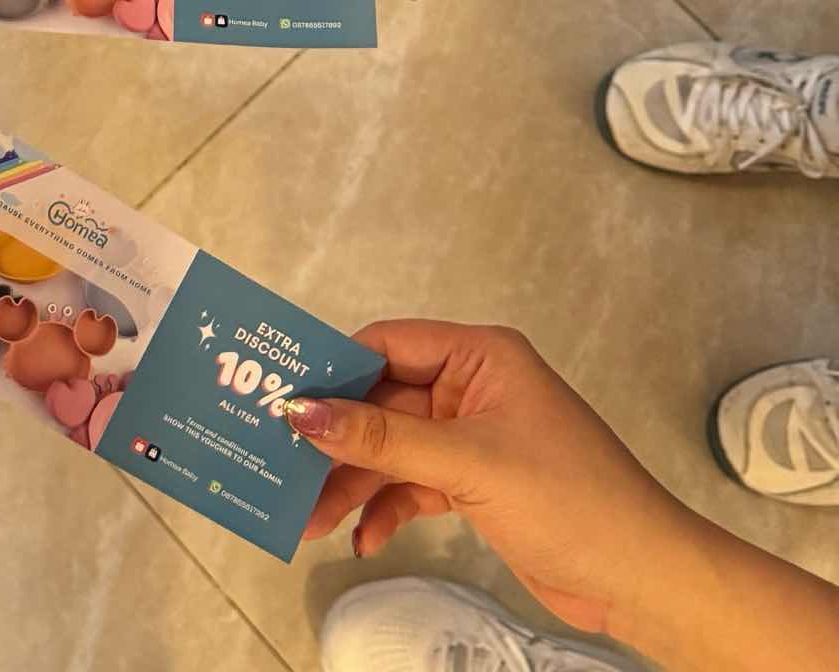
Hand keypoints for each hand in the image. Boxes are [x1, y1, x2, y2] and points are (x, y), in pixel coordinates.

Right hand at [290, 320, 694, 641]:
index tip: (278, 398)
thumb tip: (299, 411)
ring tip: (309, 520)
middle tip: (280, 467)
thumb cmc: (567, 498)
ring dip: (353, 483)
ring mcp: (473, 438)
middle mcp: (471, 387)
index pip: (386, 344)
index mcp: (478, 356)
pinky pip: (413, 484)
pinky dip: (387, 509)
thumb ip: (381, 438)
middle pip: (382, 401)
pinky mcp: (476, 484)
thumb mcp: (467, 462)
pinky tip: (365, 540)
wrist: (645, 579)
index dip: (332, 369)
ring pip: (392, 449)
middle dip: (336, 440)